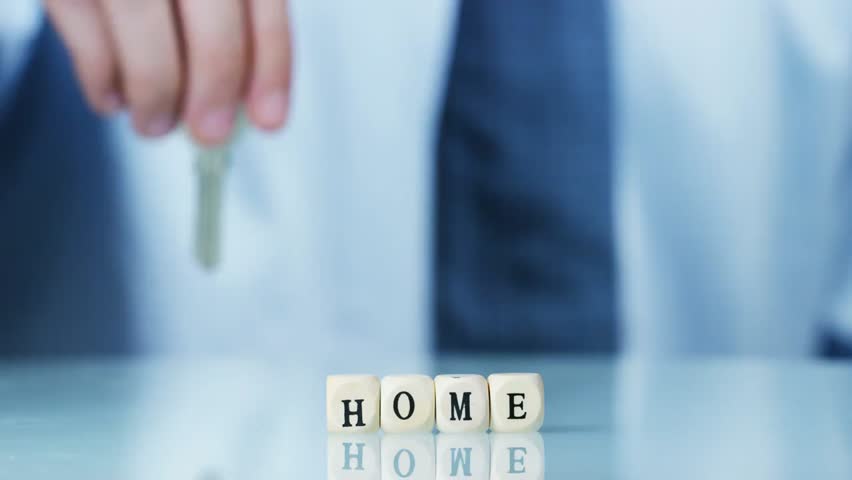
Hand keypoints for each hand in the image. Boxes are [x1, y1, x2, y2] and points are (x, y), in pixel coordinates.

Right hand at [44, 0, 291, 144]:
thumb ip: (231, 28)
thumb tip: (242, 106)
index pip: (264, 1)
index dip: (271, 65)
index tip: (269, 120)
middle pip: (210, 8)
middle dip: (215, 83)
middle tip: (210, 132)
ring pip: (140, 13)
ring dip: (154, 87)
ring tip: (154, 125)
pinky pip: (80, 19)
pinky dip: (100, 74)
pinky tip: (112, 100)